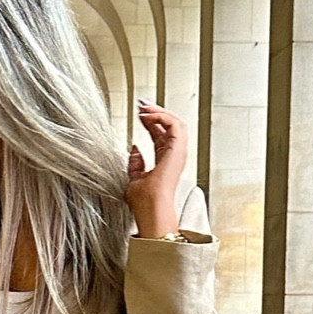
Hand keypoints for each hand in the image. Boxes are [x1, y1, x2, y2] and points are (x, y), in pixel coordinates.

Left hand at [126, 101, 187, 237]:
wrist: (150, 209)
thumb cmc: (144, 202)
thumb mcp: (134, 178)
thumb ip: (135, 163)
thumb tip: (134, 148)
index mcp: (166, 161)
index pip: (161, 134)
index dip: (151, 121)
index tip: (140, 113)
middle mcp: (174, 155)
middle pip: (170, 125)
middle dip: (156, 111)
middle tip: (142, 104)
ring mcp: (178, 152)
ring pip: (176, 122)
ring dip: (159, 111)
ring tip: (144, 107)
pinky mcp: (178, 150)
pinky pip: (174, 124)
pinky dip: (162, 116)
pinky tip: (148, 115)